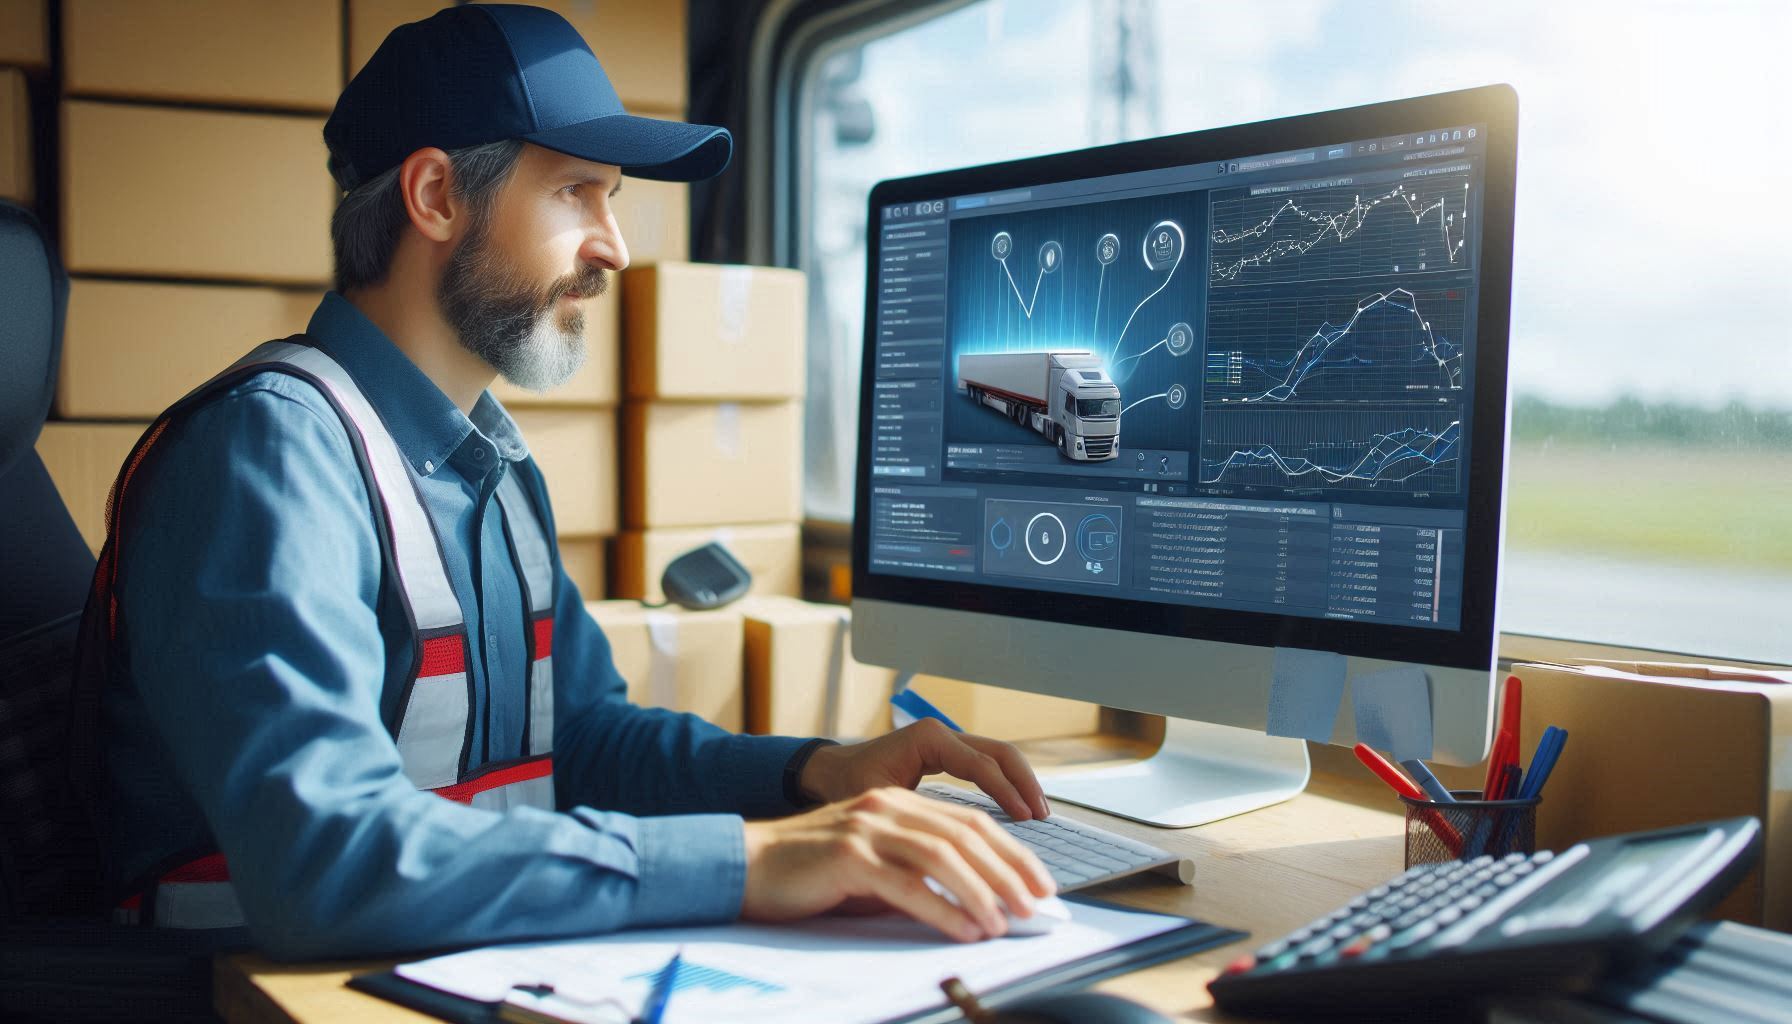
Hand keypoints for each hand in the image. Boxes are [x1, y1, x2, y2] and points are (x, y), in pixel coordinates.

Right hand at [740, 786, 1057, 941]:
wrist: (744, 865)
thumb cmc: (809, 873)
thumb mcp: (872, 865)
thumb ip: (915, 873)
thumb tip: (975, 906)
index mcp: (897, 802)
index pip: (969, 821)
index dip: (1011, 852)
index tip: (1039, 882)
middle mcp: (886, 806)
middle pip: (965, 834)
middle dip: (1009, 870)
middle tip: (1036, 903)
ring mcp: (866, 827)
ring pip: (942, 855)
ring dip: (982, 891)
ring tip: (1005, 921)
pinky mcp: (847, 856)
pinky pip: (907, 883)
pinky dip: (943, 908)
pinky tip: (965, 928)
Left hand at [800, 718, 1051, 820]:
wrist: (826, 774)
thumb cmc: (844, 788)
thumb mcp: (877, 803)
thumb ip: (914, 819)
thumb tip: (950, 850)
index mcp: (927, 738)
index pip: (981, 763)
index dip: (1007, 792)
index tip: (1026, 819)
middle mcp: (942, 734)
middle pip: (1001, 752)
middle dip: (1026, 783)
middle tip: (1043, 816)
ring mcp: (948, 743)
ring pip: (1000, 756)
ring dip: (1022, 783)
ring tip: (1040, 815)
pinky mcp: (949, 756)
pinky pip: (988, 766)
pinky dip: (1008, 785)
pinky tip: (1019, 811)